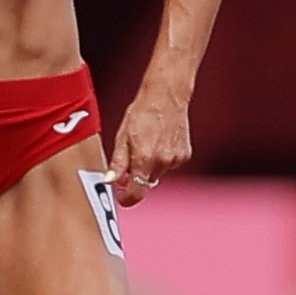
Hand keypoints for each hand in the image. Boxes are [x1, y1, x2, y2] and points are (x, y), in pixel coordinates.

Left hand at [107, 83, 189, 206]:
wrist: (166, 96)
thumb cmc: (142, 112)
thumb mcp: (122, 136)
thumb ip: (118, 163)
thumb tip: (110, 180)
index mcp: (145, 159)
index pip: (137, 193)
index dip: (127, 198)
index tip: (121, 197)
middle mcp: (163, 162)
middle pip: (146, 183)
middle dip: (136, 177)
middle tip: (130, 159)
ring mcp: (176, 159)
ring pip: (157, 173)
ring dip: (150, 167)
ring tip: (147, 144)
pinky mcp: (185, 155)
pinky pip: (169, 165)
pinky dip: (162, 159)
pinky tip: (160, 141)